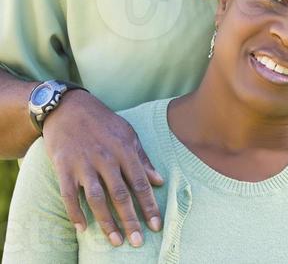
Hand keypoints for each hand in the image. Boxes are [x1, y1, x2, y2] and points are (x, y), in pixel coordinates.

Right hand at [42, 89, 163, 247]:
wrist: (70, 107)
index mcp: (124, 149)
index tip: (156, 225)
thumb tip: (159, 180)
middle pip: (120, 194)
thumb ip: (142, 158)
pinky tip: (82, 228)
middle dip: (131, 219)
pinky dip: (75, 213)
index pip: (140, 182)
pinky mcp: (64, 167)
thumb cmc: (102, 122)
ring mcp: (84, 163)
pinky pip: (69, 195)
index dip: (149, 205)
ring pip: (97, 198)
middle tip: (137, 242)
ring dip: (106, 222)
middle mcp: (106, 158)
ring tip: (115, 240)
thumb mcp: (127, 133)